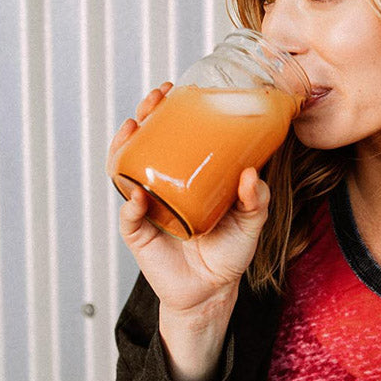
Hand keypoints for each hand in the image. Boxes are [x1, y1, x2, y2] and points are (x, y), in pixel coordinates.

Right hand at [107, 82, 271, 380]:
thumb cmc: (230, 251)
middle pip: (145, 143)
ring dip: (124, 147)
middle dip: (144, 117)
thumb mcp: (252, 221)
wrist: (213, 290)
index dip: (169, 111)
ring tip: (133, 129)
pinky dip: (131, 205)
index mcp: (187, 176)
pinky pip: (130, 217)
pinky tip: (138, 195)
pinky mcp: (138, 233)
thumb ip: (256, 198)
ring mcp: (147, 207)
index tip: (175, 90)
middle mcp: (163, 185)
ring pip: (126, 170)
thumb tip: (249, 173)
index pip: (173, 135)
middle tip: (154, 101)